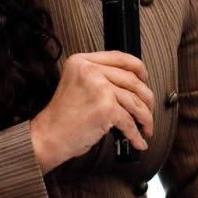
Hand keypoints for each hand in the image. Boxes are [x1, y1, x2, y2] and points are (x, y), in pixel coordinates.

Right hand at [30, 51, 154, 173]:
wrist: (49, 135)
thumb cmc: (62, 116)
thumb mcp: (76, 83)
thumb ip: (98, 76)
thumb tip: (131, 82)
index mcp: (82, 61)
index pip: (120, 57)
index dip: (139, 68)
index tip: (145, 79)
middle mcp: (90, 70)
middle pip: (132, 79)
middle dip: (146, 98)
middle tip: (148, 109)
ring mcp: (99, 88)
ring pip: (135, 101)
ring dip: (145, 118)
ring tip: (146, 128)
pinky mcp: (106, 107)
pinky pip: (130, 121)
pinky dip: (136, 134)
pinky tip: (138, 140)